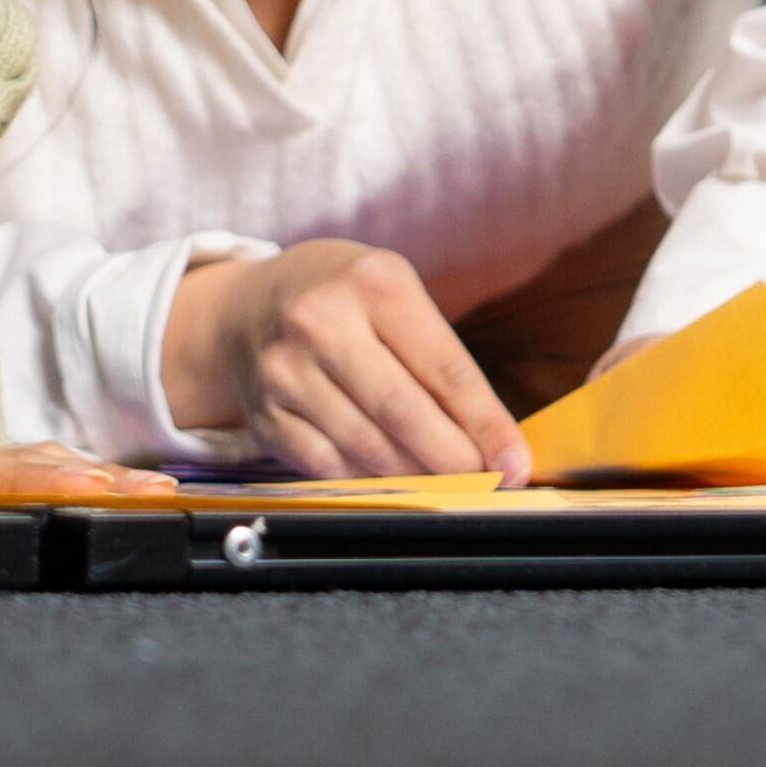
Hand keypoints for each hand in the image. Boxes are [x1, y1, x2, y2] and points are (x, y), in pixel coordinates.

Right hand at [154, 239, 529, 481]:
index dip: (485, 424)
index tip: (514, 461)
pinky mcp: (264, 413)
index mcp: (373, 283)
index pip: (444, 367)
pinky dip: (365, 481)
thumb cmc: (345, 302)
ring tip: (443, 483)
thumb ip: (440, 363)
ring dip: (415, 476)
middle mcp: (321, 320)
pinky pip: (327, 466)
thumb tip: (493, 443)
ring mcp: (286, 369)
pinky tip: (387, 478)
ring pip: (366, 446)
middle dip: (454, 459)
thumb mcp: (395, 299)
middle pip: (403, 411)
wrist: (250, 305)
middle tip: (484, 483)